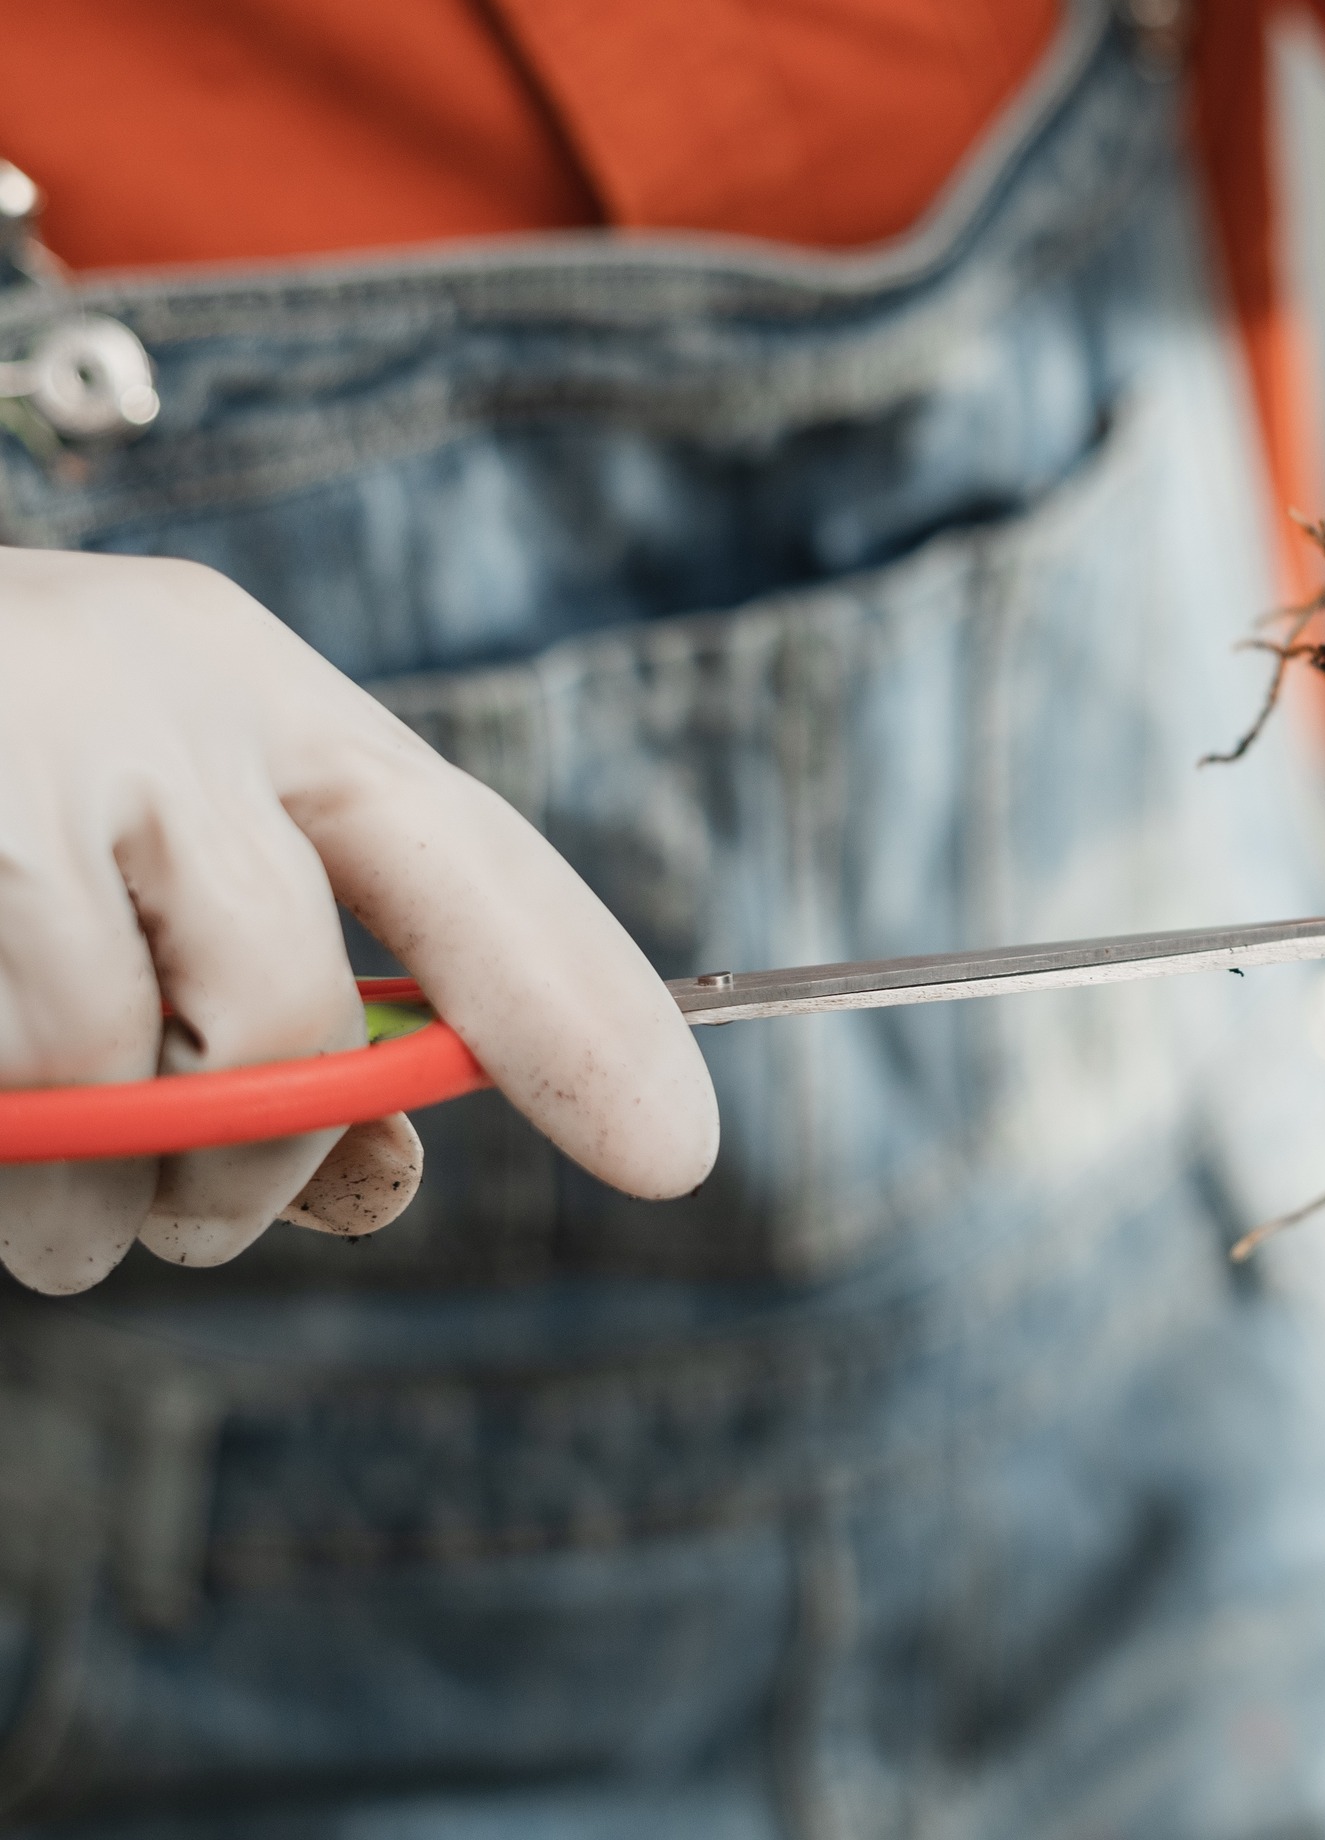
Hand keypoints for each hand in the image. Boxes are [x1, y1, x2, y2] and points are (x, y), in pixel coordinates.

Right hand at [0, 551, 717, 1293]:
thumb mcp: (132, 870)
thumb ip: (269, 1006)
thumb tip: (380, 1172)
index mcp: (249, 682)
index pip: (471, 858)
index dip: (579, 1009)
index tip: (678, 1148)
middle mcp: (156, 682)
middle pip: (306, 994)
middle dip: (278, 1147)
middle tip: (229, 1223)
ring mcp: (18, 733)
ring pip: (148, 1055)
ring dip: (116, 1186)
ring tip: (69, 1207)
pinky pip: (20, 1065)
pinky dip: (9, 1154)